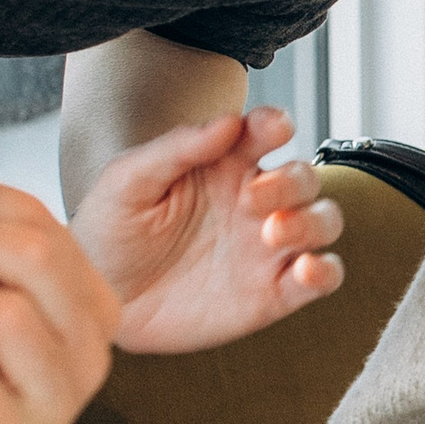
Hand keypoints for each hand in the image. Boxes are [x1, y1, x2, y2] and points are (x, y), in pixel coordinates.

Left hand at [69, 106, 343, 353]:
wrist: (99, 302)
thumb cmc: (109, 234)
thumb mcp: (128, 181)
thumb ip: (177, 148)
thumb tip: (228, 122)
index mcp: (223, 166)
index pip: (266, 132)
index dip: (276, 124)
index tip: (271, 128)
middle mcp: (253, 202)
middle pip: (304, 178)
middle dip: (291, 181)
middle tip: (252, 198)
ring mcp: (267, 249)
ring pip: (324, 221)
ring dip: (312, 222)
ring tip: (274, 234)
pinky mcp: (273, 293)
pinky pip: (323, 278)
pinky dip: (325, 273)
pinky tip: (303, 272)